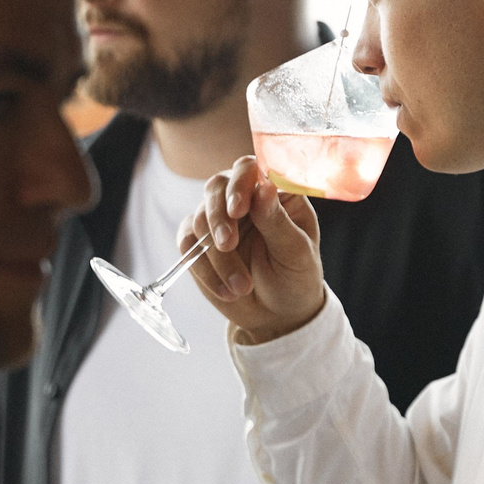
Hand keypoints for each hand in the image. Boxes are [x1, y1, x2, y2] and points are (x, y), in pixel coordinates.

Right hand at [180, 155, 327, 343]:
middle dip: (219, 217)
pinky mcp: (198, 242)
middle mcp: (242, 199)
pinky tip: (224, 290)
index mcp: (273, 193)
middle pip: (216, 187)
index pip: (249, 170)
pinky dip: (202, 268)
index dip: (240, 185)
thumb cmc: (296, 277)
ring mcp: (218, 219)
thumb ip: (278, 221)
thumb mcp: (296, 252)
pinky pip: (187, 244)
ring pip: (200, 219)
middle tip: (227, 246)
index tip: (238, 210)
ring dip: (216, 255)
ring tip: (241, 287)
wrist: (277, 314)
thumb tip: (264, 188)